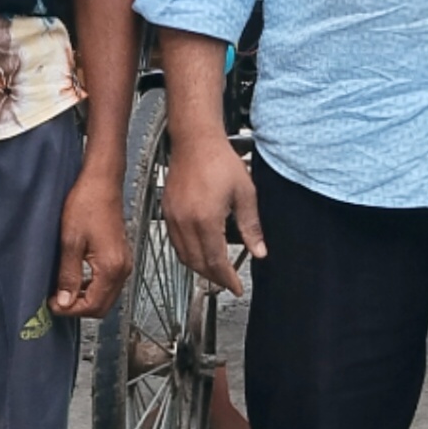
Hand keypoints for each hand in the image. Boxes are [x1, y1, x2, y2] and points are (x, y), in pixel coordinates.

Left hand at [50, 166, 132, 321]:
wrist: (101, 183)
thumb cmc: (87, 204)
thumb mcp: (70, 242)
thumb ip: (68, 275)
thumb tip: (65, 301)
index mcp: (111, 267)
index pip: (92, 305)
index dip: (70, 309)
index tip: (53, 304)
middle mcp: (122, 268)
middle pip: (102, 307)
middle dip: (78, 308)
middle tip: (57, 301)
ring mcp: (123, 263)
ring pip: (106, 297)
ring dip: (85, 299)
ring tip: (63, 292)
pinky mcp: (120, 257)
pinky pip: (108, 284)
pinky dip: (92, 289)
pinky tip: (76, 281)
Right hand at [162, 127, 264, 295]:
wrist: (195, 140)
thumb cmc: (219, 160)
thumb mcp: (245, 194)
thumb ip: (252, 226)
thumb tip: (259, 251)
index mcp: (206, 220)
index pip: (216, 261)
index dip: (227, 279)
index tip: (236, 288)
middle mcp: (186, 222)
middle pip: (198, 264)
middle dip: (214, 278)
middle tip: (228, 283)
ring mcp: (173, 218)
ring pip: (184, 256)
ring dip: (199, 268)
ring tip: (215, 273)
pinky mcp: (167, 212)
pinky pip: (176, 243)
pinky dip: (188, 254)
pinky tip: (199, 253)